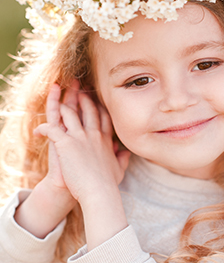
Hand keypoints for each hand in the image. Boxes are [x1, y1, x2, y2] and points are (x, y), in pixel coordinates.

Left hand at [34, 81, 130, 203]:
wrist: (99, 191)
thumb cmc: (109, 183)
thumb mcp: (120, 168)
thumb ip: (123, 158)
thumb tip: (126, 152)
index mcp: (105, 139)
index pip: (103, 116)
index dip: (99, 105)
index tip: (95, 98)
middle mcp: (94, 134)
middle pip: (88, 109)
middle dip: (83, 97)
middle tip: (78, 90)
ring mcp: (80, 137)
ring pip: (69, 113)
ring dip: (62, 105)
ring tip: (56, 101)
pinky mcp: (66, 144)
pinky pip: (51, 129)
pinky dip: (43, 128)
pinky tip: (38, 131)